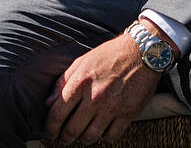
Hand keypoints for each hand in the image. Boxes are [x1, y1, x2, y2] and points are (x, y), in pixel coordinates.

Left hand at [43, 30, 160, 144]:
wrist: (141, 52)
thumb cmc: (109, 55)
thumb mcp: (81, 62)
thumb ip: (62, 82)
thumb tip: (48, 103)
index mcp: (80, 82)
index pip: (57, 114)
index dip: (50, 128)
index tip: (50, 132)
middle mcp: (95, 97)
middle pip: (72, 130)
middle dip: (64, 137)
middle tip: (63, 137)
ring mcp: (112, 107)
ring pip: (90, 136)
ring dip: (83, 139)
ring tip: (81, 136)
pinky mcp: (128, 114)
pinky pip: (111, 136)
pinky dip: (104, 137)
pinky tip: (101, 130)